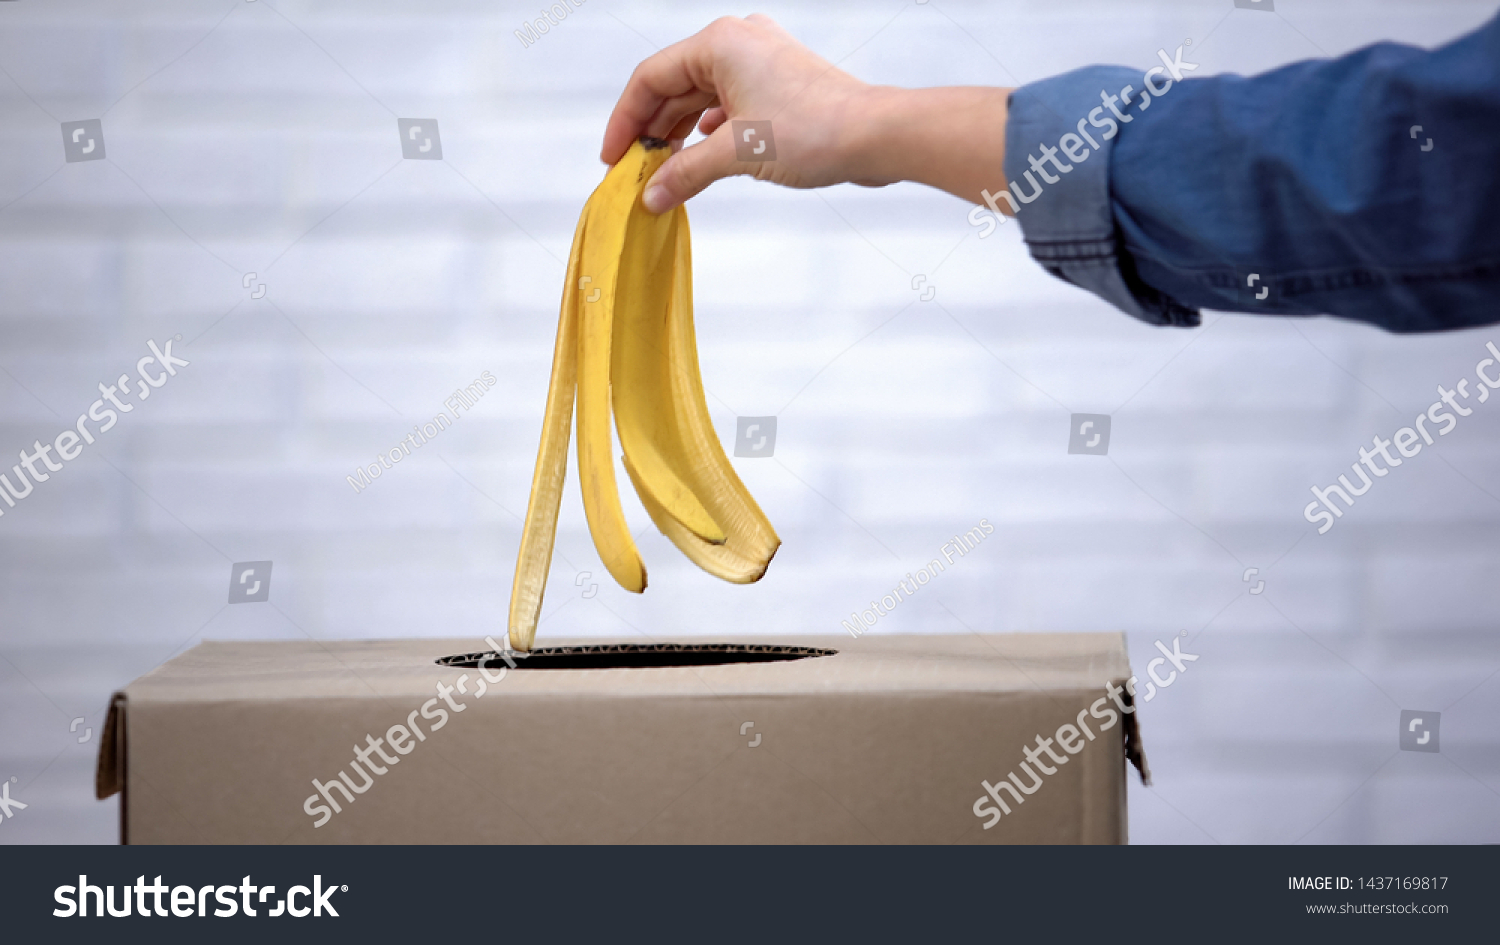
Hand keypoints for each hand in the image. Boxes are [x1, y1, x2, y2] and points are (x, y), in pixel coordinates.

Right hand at [601, 15, 1012, 213]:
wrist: (876, 135)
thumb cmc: (814, 130)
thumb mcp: (736, 154)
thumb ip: (685, 173)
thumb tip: (652, 196)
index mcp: (720, 43)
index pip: (651, 78)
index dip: (626, 121)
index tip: (612, 159)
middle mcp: (737, 43)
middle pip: (674, 86)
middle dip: (653, 131)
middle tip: (633, 172)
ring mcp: (760, 62)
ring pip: (701, 98)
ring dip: (680, 135)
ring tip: (663, 172)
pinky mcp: (778, 85)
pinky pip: (728, 106)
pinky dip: (709, 132)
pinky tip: (701, 156)